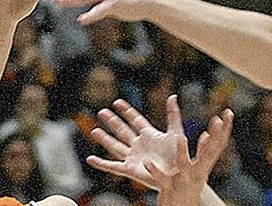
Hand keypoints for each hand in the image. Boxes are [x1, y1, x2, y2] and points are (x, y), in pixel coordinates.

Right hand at [87, 95, 232, 203]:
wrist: (180, 176)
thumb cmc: (180, 157)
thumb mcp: (176, 132)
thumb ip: (173, 115)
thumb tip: (172, 96)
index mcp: (150, 136)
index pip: (136, 120)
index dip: (127, 111)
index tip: (117, 102)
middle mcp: (140, 146)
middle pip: (123, 131)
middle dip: (112, 121)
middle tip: (102, 112)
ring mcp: (134, 158)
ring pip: (115, 146)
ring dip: (104, 139)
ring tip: (94, 130)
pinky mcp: (130, 170)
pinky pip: (112, 167)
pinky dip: (101, 164)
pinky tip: (90, 159)